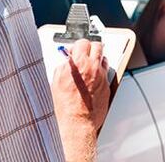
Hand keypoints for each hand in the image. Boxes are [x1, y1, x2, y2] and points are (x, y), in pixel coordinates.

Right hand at [51, 40, 110, 160]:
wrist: (77, 122)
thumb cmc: (65, 106)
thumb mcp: (56, 81)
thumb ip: (63, 67)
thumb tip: (66, 63)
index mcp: (79, 63)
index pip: (83, 42)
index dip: (78, 45)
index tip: (75, 49)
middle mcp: (93, 67)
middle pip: (98, 46)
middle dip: (91, 48)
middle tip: (85, 52)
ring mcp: (102, 77)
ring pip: (104, 59)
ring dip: (97, 60)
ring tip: (90, 65)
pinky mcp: (107, 87)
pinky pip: (106, 74)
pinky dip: (100, 74)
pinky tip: (93, 79)